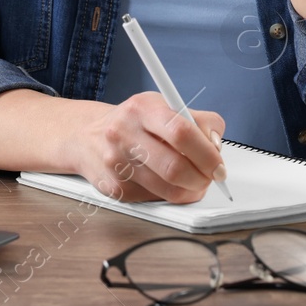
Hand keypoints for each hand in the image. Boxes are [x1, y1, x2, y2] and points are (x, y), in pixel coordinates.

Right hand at [73, 93, 226, 202]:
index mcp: (142, 108)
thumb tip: (216, 146)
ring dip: (191, 190)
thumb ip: (197, 120)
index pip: (181, 132)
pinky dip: (170, 195)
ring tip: (194, 182)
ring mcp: (116, 163)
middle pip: (175, 167)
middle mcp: (124, 134)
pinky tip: (168, 183)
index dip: (207, 153)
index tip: (219, 164)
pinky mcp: (114, 188)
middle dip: (202, 178)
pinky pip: (155, 200)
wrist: (87, 136)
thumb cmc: (133, 121)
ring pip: (168, 190)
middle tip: (211, 177)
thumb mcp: (163, 105)